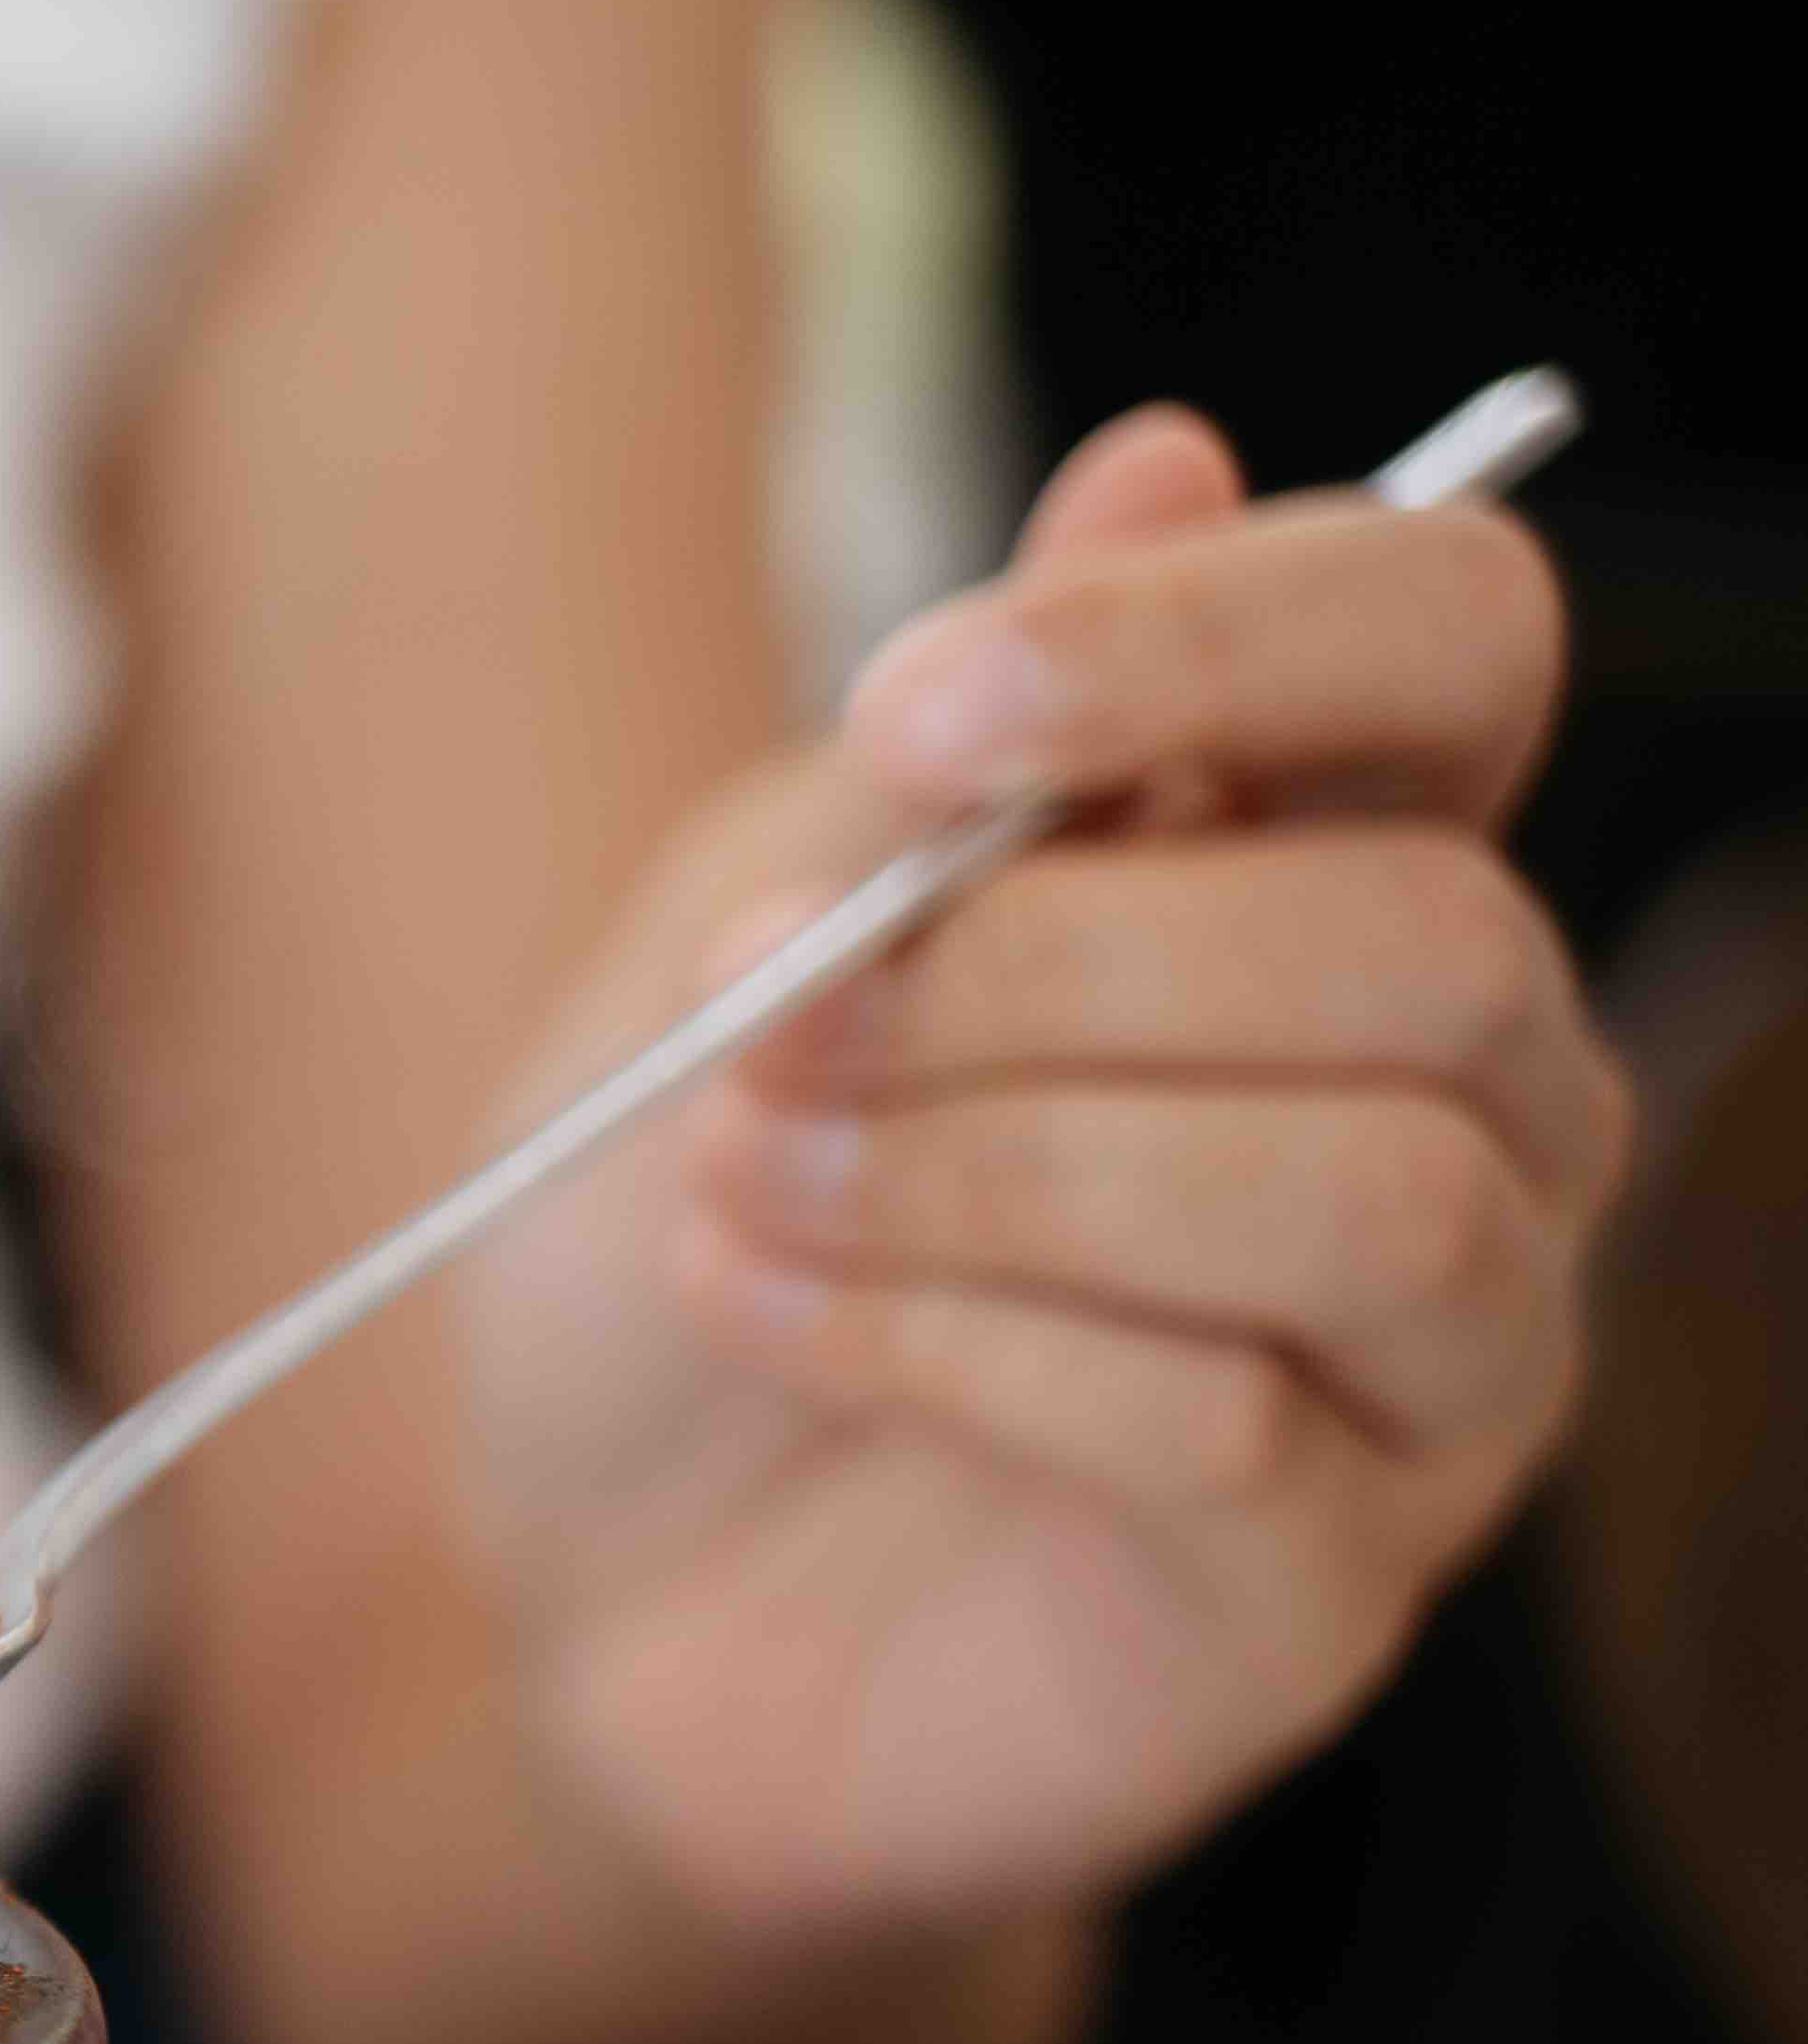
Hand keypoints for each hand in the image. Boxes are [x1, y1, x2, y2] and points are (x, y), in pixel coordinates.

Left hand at [457, 408, 1618, 1935]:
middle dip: (1048, 964)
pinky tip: (767, 1317)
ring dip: (998, 1167)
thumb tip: (1158, 456)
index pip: (1459, 639)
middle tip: (762, 1019)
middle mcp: (1469, 1102)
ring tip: (736, 1174)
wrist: (575, 1575)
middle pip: (1427, 934)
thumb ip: (946, 754)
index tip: (924, 702)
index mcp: (1335, 869)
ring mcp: (1435, 1361)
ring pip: (1366, 1190)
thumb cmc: (692, 1220)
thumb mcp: (745, 937)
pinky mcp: (1329, 1587)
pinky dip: (949, 1347)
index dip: (1226, 634)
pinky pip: (1228, 1424)